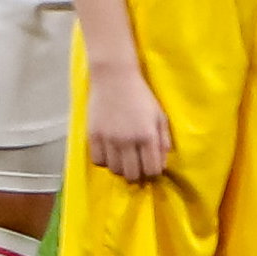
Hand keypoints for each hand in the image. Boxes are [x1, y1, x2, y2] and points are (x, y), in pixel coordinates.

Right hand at [87, 63, 171, 184]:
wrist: (114, 79)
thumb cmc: (141, 96)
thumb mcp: (160, 116)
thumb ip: (163, 140)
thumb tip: (163, 162)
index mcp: (147, 135)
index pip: (152, 169)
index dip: (154, 174)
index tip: (153, 171)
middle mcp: (128, 140)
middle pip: (132, 174)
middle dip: (138, 176)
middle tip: (139, 170)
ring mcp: (108, 139)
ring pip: (114, 170)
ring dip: (122, 170)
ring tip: (125, 162)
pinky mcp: (92, 136)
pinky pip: (98, 161)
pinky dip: (105, 162)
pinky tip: (111, 155)